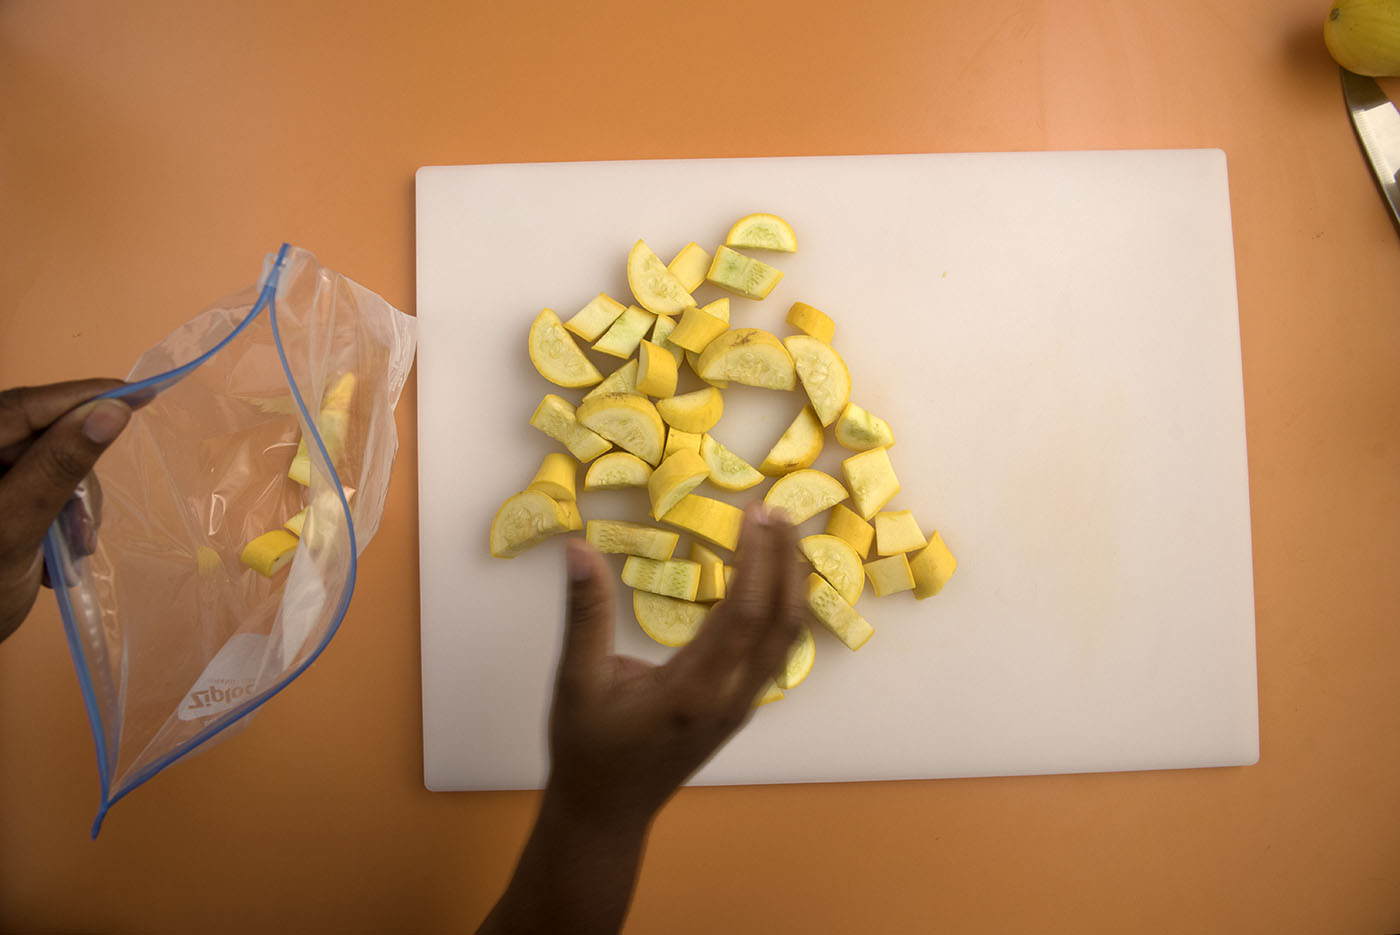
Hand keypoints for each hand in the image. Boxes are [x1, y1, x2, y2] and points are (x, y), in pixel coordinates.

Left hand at [0, 380, 131, 643]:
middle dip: (77, 475)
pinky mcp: (2, 499)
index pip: (25, 405)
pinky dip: (64, 517)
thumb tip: (112, 410)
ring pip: (53, 466)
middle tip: (86, 524)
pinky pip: (46, 489)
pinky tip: (60, 550)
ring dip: (74, 506)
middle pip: (43, 436)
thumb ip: (59, 465)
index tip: (140, 393)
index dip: (84, 396)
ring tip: (71, 549)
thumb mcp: (15, 527)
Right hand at [546, 503, 807, 827]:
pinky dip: (782, 612)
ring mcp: (740, 708)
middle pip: (781, 622)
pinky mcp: (739, 711)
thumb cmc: (587, 750)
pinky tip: (772, 585)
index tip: (756, 514)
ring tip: (783, 539)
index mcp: (693, 690)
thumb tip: (578, 549)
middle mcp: (729, 699)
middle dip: (785, 562)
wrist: (605, 813)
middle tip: (777, 513)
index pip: (745, 613)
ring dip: (791, 586)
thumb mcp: (575, 681)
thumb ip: (584, 613)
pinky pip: (776, 655)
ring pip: (787, 640)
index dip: (758, 559)